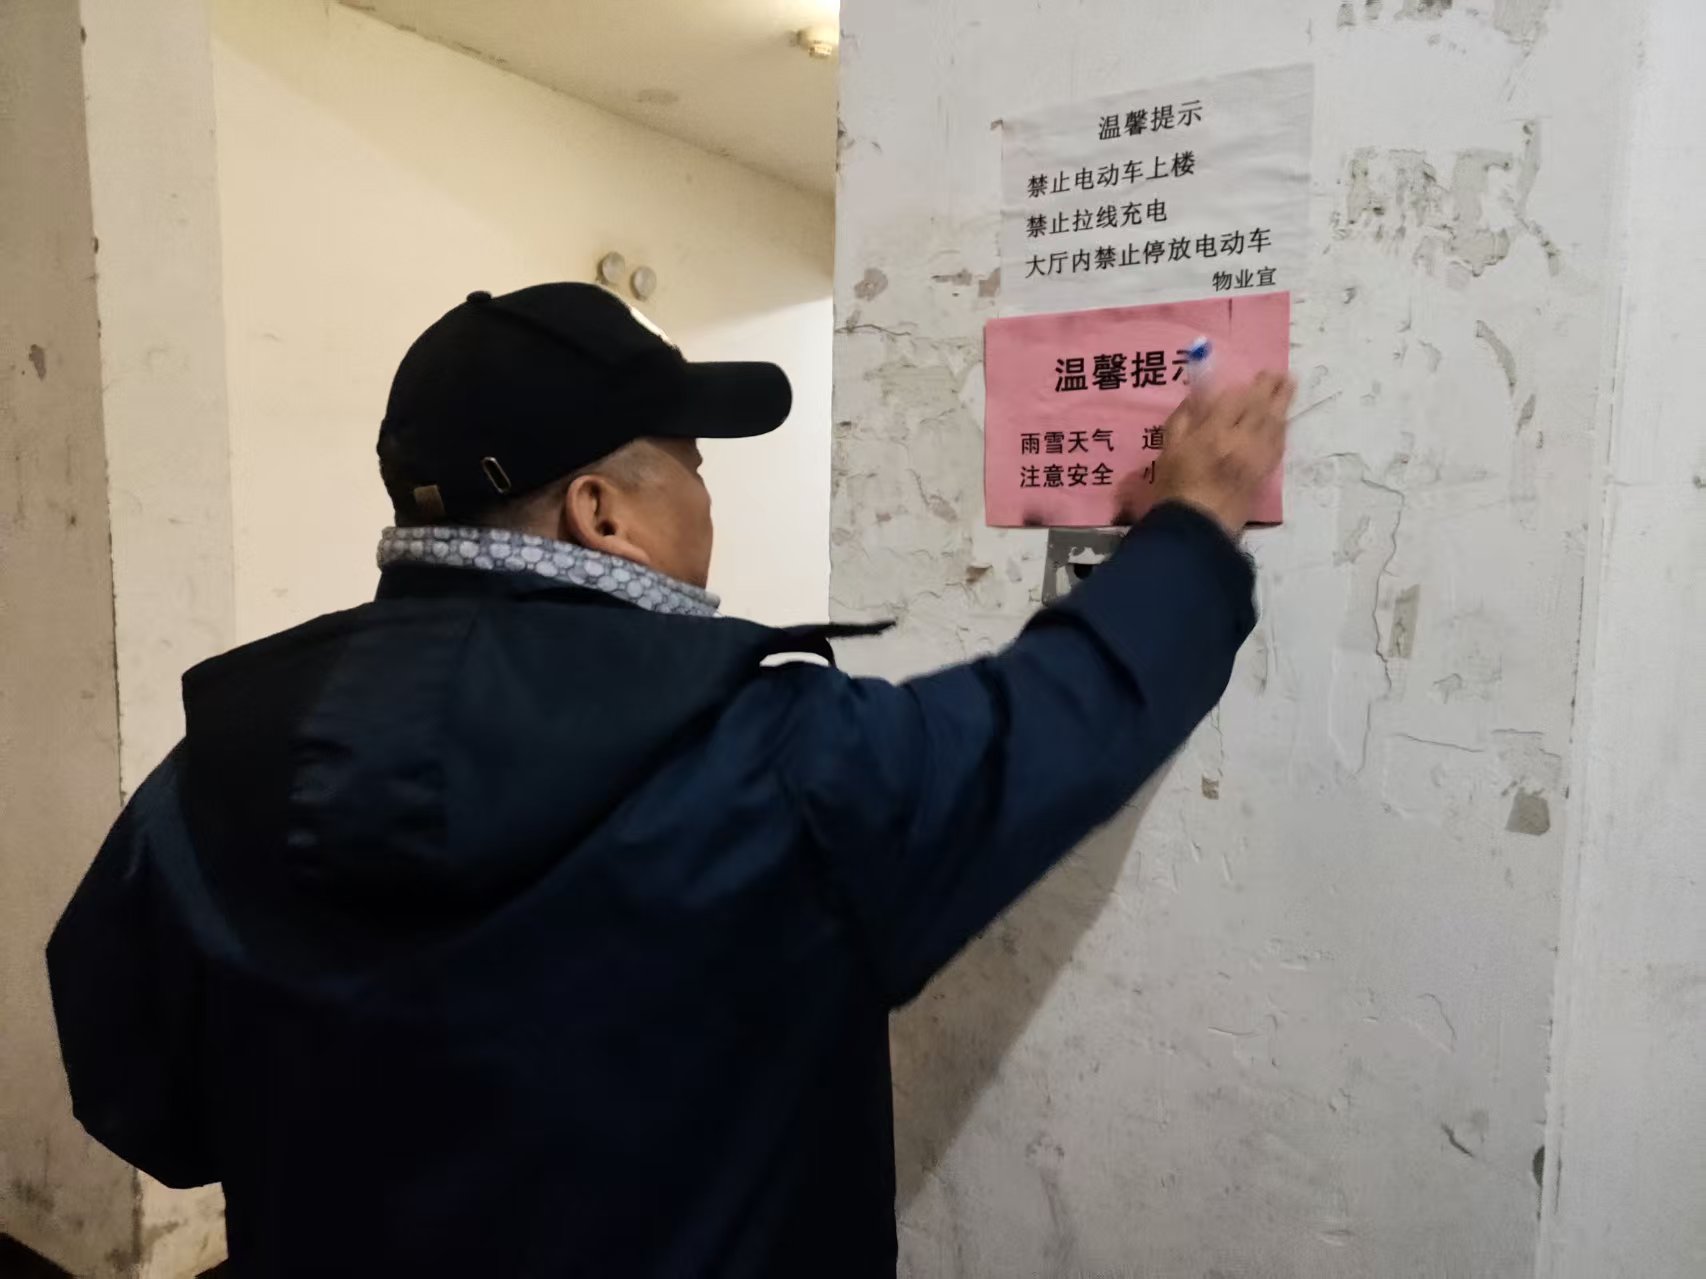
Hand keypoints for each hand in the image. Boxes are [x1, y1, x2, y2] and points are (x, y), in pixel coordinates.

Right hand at [1119, 373, 1295, 536]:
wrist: (1196, 527)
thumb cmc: (1176, 487)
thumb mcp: (1169, 449)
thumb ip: (1183, 419)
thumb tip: (1199, 397)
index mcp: (1214, 433)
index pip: (1235, 399)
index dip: (1244, 387)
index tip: (1250, 376)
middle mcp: (1240, 440)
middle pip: (1261, 407)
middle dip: (1271, 388)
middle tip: (1278, 374)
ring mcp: (1256, 457)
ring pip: (1274, 424)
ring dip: (1283, 404)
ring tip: (1288, 387)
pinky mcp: (1263, 473)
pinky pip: (1278, 445)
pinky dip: (1281, 429)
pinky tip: (1282, 422)